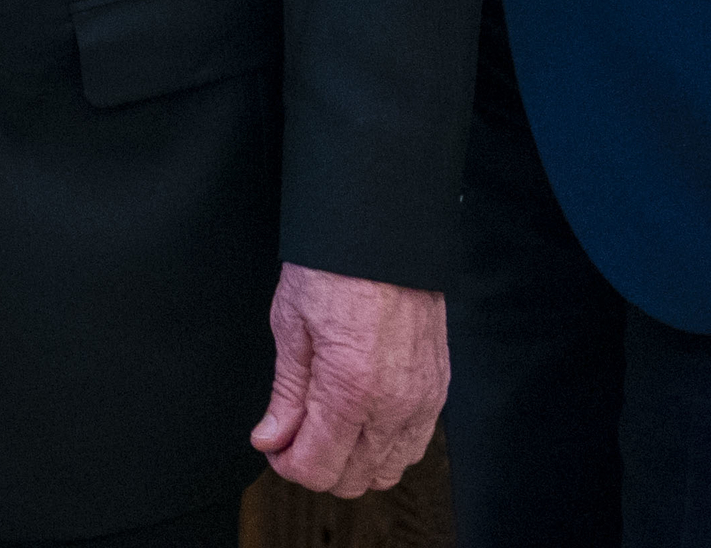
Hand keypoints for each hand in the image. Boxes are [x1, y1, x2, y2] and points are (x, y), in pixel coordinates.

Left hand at [252, 263, 446, 496]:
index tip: (274, 443)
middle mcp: (395, 404)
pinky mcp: (439, 388)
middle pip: (353, 480)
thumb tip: (271, 438)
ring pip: (388, 470)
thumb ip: (286, 394)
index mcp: (351, 389)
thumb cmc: (335, 267)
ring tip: (327, 425)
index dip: (286, 464)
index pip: (318, 468)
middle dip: (317, 465)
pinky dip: (386, 445)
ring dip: (353, 461)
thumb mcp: (291, 325)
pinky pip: (414, 445)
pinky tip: (363, 419)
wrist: (384, 229)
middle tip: (295, 432)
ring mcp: (423, 399)